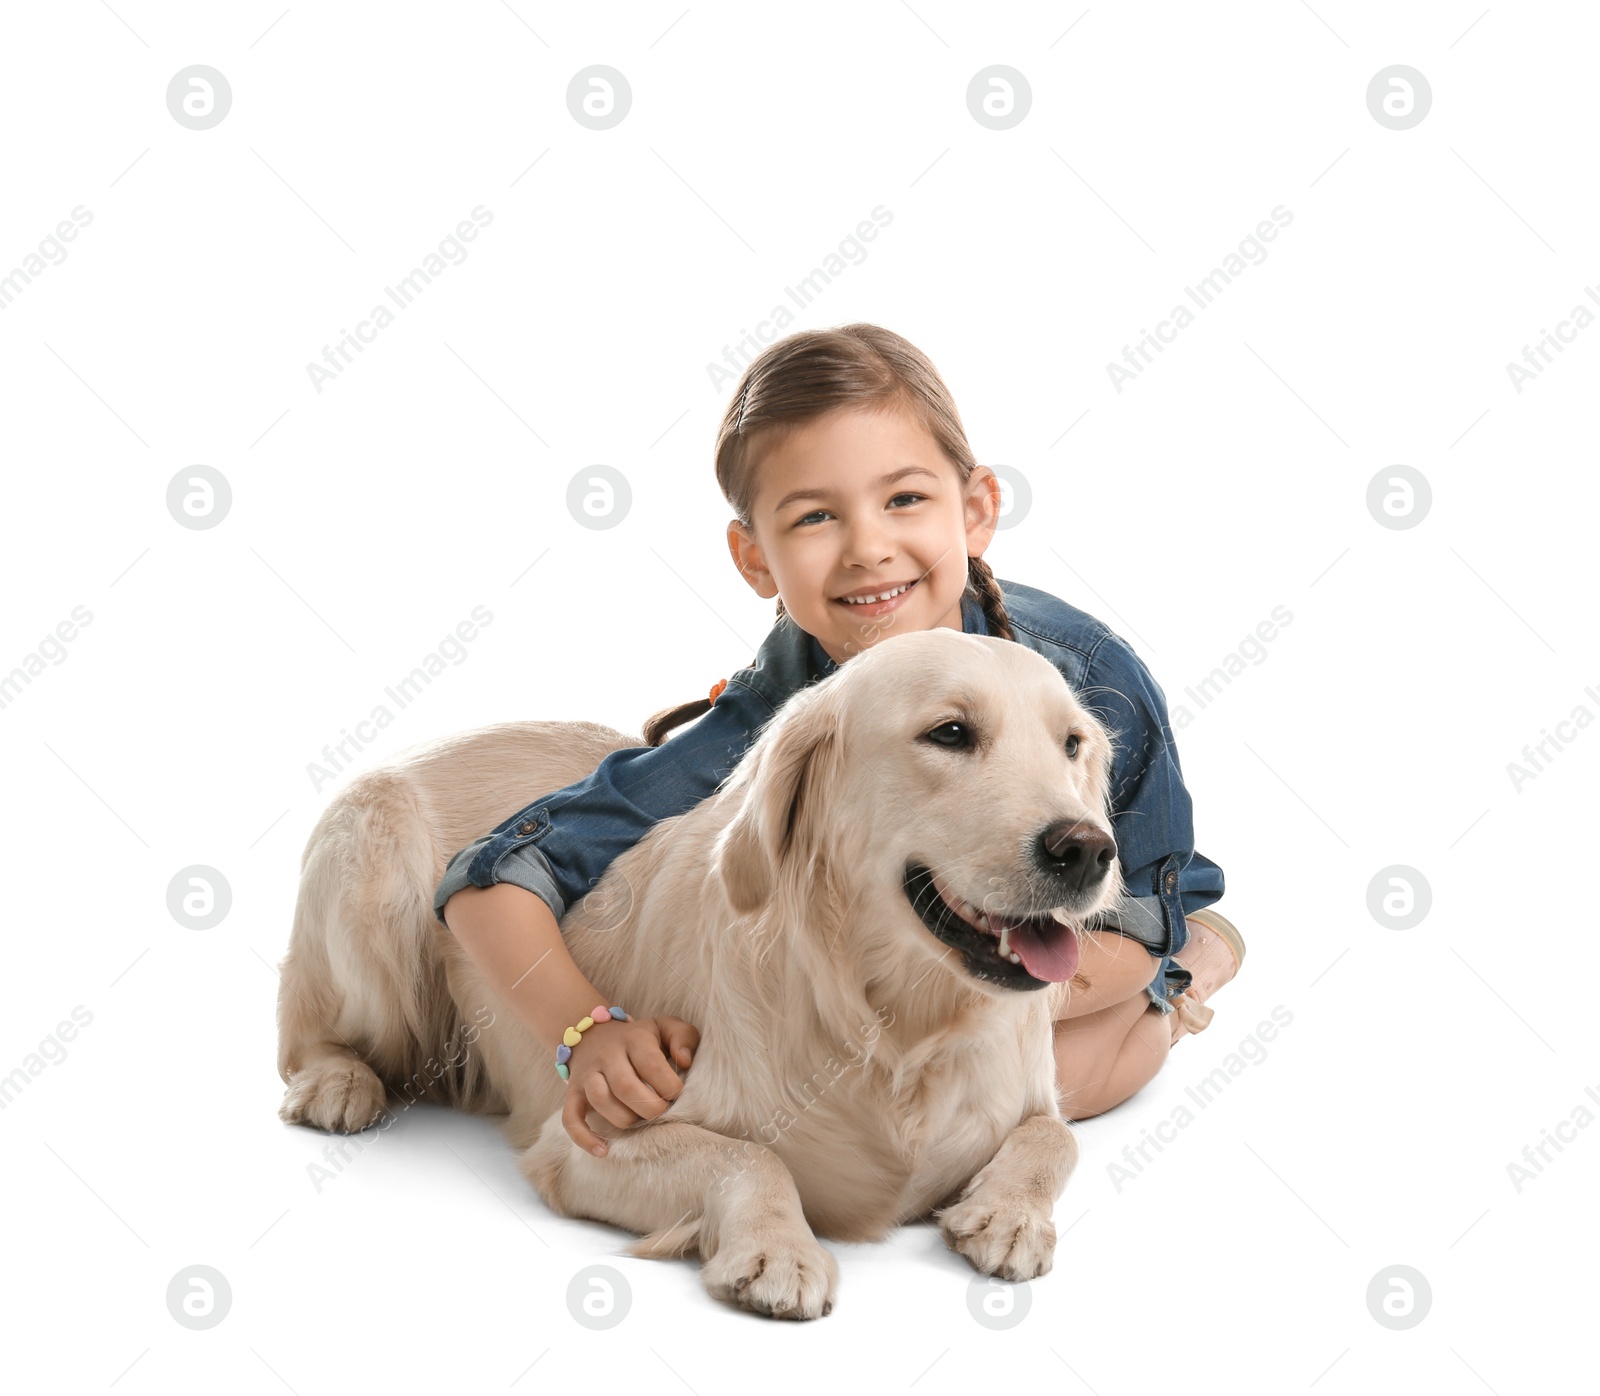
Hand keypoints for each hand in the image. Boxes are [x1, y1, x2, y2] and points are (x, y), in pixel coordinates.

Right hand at [561, 1014, 698, 1156]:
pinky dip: (584, 1138)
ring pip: (601, 1101)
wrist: (592, 1035)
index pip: (651, 1065)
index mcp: (634, 1039)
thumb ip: (684, 1037)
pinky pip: (570, 1119)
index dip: (669, 1086)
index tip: (676, 1094)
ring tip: (639, 1120)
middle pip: (625, 1086)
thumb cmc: (639, 1039)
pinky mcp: (573, 1094)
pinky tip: (603, 1151)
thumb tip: (684, 1062)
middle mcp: (607, 1055)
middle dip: (650, 1108)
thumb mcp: (665, 1027)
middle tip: (661, 1111)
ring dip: (625, 1119)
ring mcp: (587, 1075)